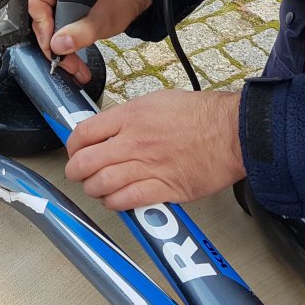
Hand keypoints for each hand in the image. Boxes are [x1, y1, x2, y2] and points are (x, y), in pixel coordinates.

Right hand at [28, 0, 152, 83]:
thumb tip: (58, 45)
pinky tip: (71, 58)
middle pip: (38, 20)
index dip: (42, 28)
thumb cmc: (118, 1)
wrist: (128, 1)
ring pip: (45, 29)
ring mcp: (54, 0)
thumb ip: (81, 33)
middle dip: (51, 46)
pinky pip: (52, 30)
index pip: (35, 4)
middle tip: (65, 63)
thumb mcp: (102, 20)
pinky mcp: (59, 11)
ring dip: (57, 50)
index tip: (54, 46)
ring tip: (72, 66)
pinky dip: (61, 46)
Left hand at [64, 90, 244, 209]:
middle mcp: (133, 142)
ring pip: (101, 184)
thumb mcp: (156, 101)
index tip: (75, 151)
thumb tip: (109, 128)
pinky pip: (126, 201)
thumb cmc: (200, 115)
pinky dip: (114, 203)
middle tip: (79, 173)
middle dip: (76, 171)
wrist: (232, 132)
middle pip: (85, 162)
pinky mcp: (163, 189)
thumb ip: (129, 116)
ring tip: (97, 188)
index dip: (72, 146)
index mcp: (130, 117)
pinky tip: (116, 200)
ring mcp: (147, 166)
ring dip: (93, 189)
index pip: (84, 133)